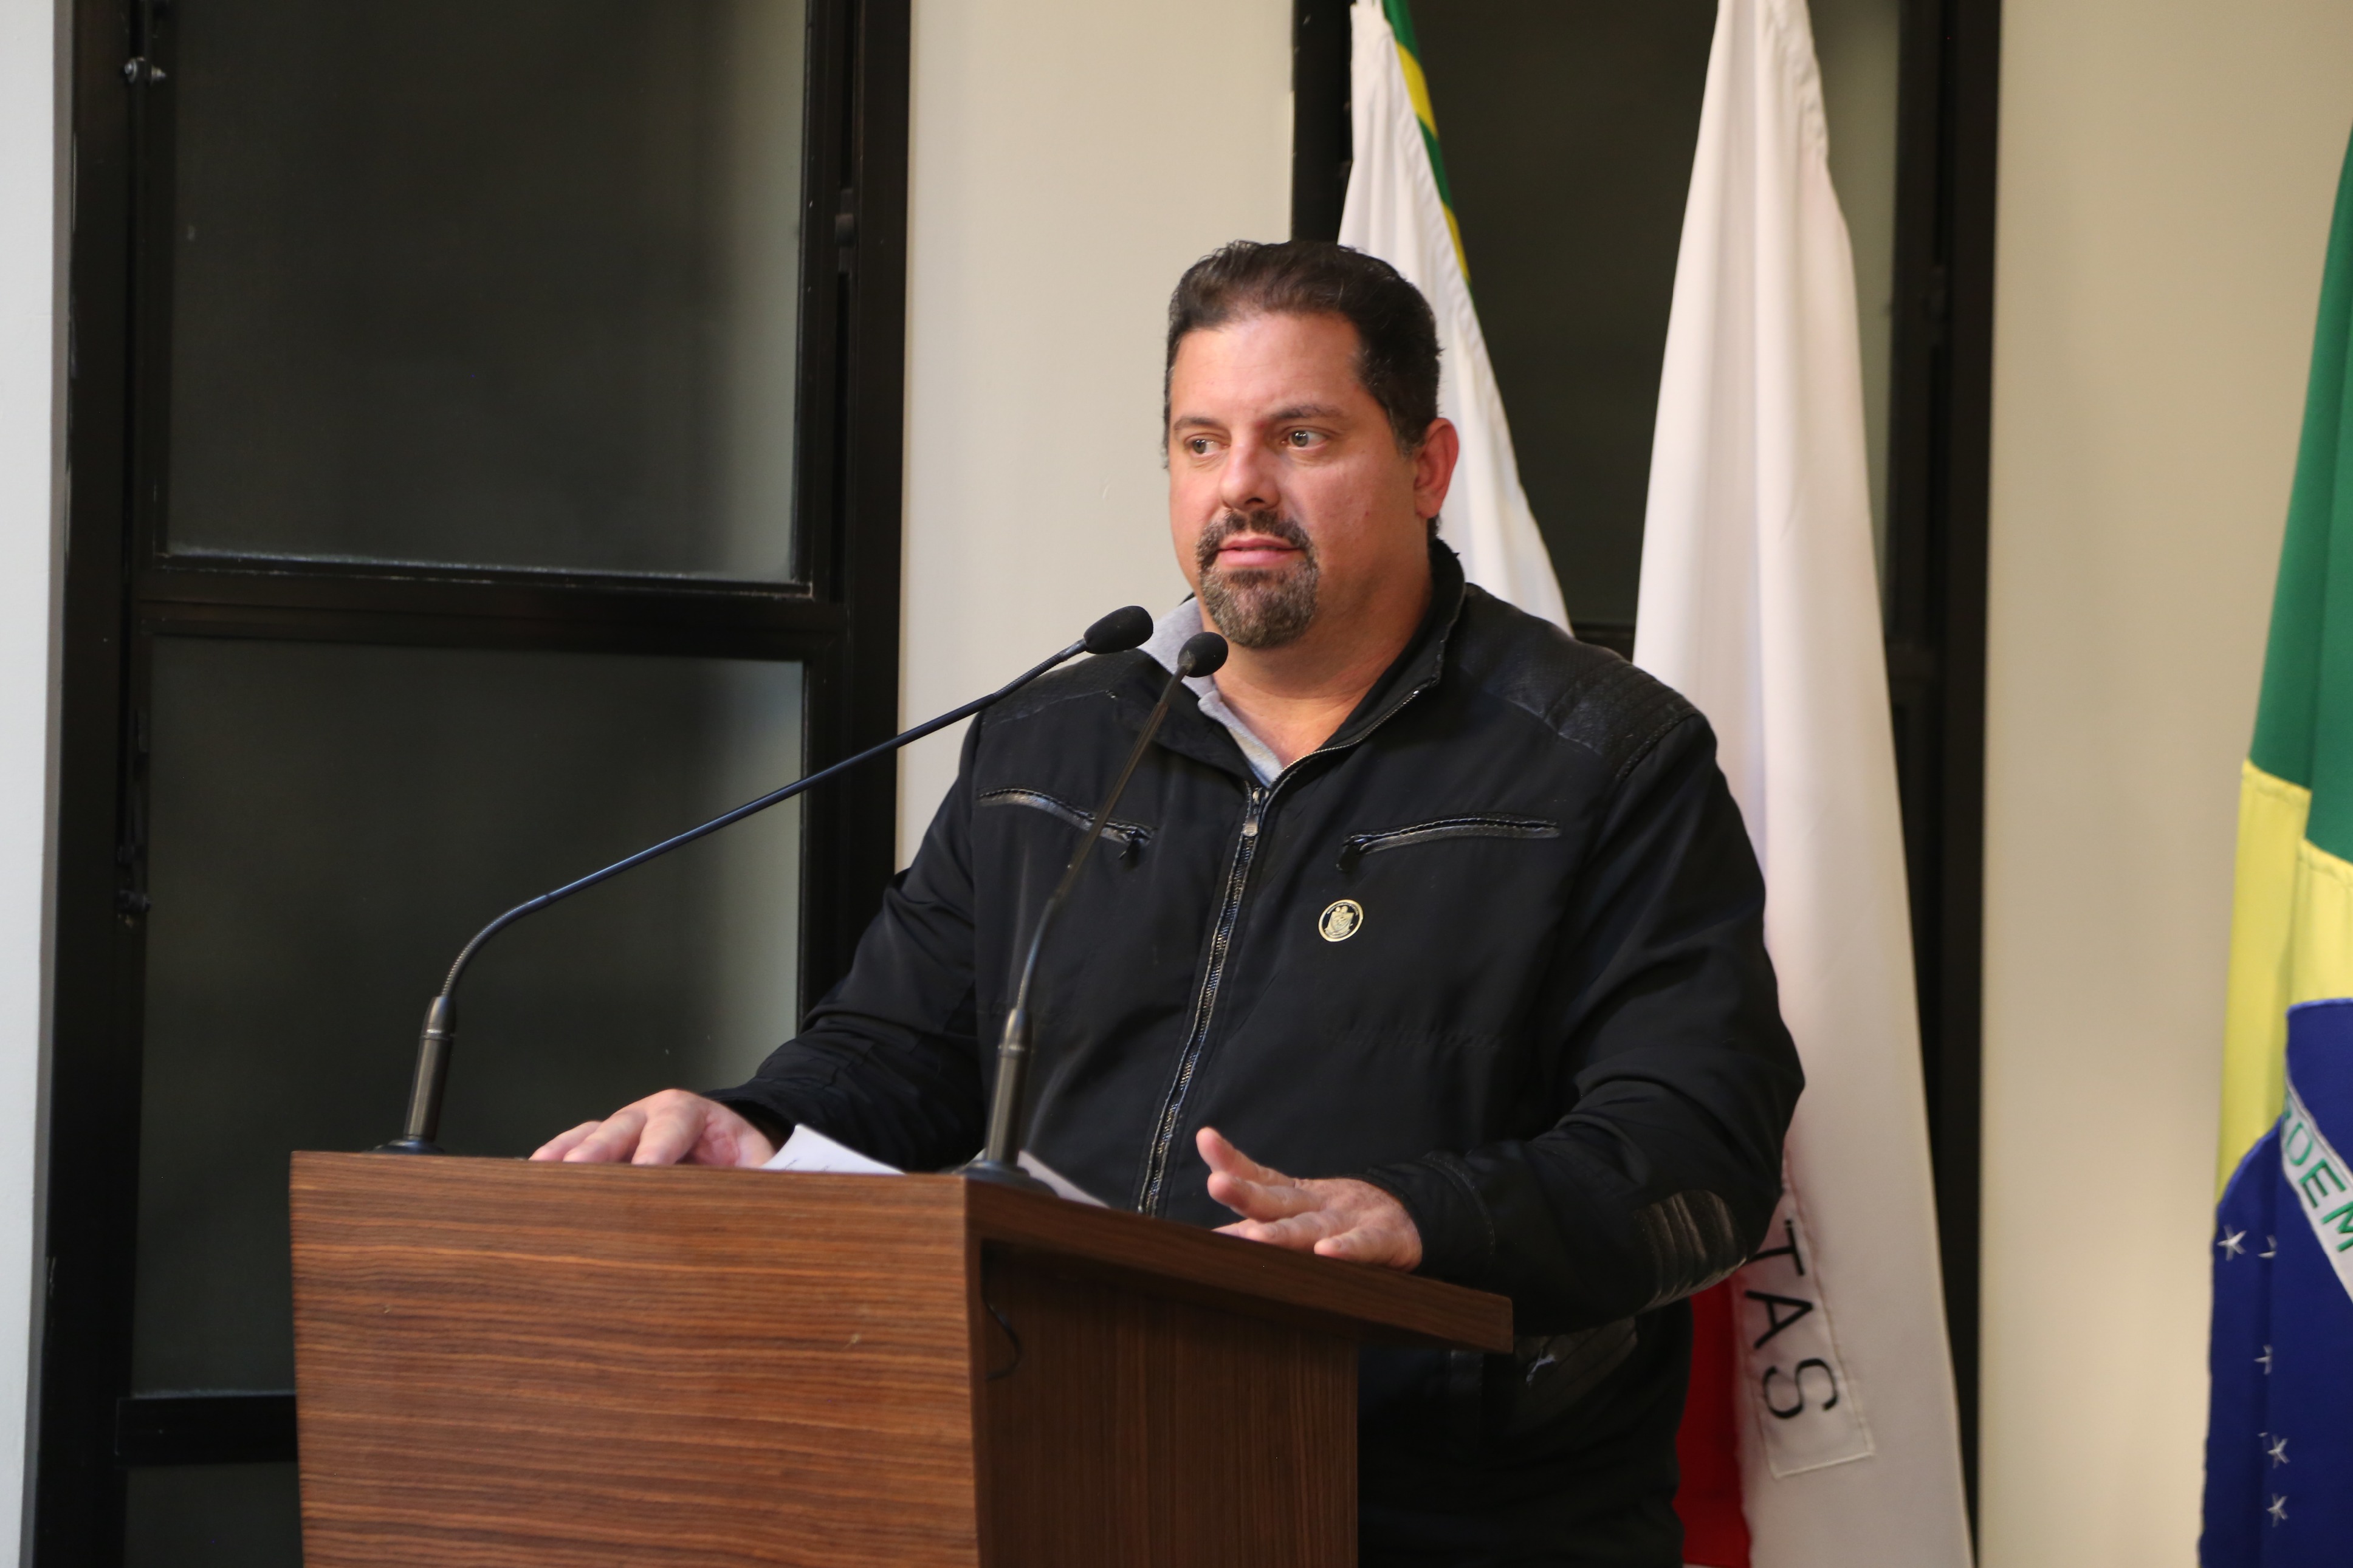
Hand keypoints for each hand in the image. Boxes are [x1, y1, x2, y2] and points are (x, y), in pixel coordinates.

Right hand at [530, 1089, 776, 1166]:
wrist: (728, 1150)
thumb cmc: (740, 1159)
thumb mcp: (759, 1165)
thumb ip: (760, 1177)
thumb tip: (773, 1199)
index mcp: (692, 1112)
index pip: (674, 1123)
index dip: (659, 1147)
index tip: (647, 1170)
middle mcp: (650, 1115)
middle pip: (623, 1127)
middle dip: (601, 1149)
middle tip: (581, 1171)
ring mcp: (623, 1130)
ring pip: (591, 1135)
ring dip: (567, 1154)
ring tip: (543, 1175)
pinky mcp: (603, 1149)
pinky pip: (573, 1149)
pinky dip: (553, 1160)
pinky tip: (533, 1177)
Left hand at [1198, 1126, 1421, 1268]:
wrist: (1418, 1216)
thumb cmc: (1351, 1220)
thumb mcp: (1307, 1213)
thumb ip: (1267, 1220)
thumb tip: (1216, 1234)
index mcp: (1299, 1198)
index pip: (1262, 1178)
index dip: (1233, 1162)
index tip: (1206, 1139)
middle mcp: (1320, 1205)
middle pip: (1278, 1200)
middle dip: (1246, 1193)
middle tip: (1216, 1184)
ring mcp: (1352, 1220)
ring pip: (1312, 1227)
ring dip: (1283, 1232)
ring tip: (1253, 1236)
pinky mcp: (1387, 1239)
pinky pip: (1365, 1245)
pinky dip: (1347, 1249)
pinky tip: (1326, 1253)